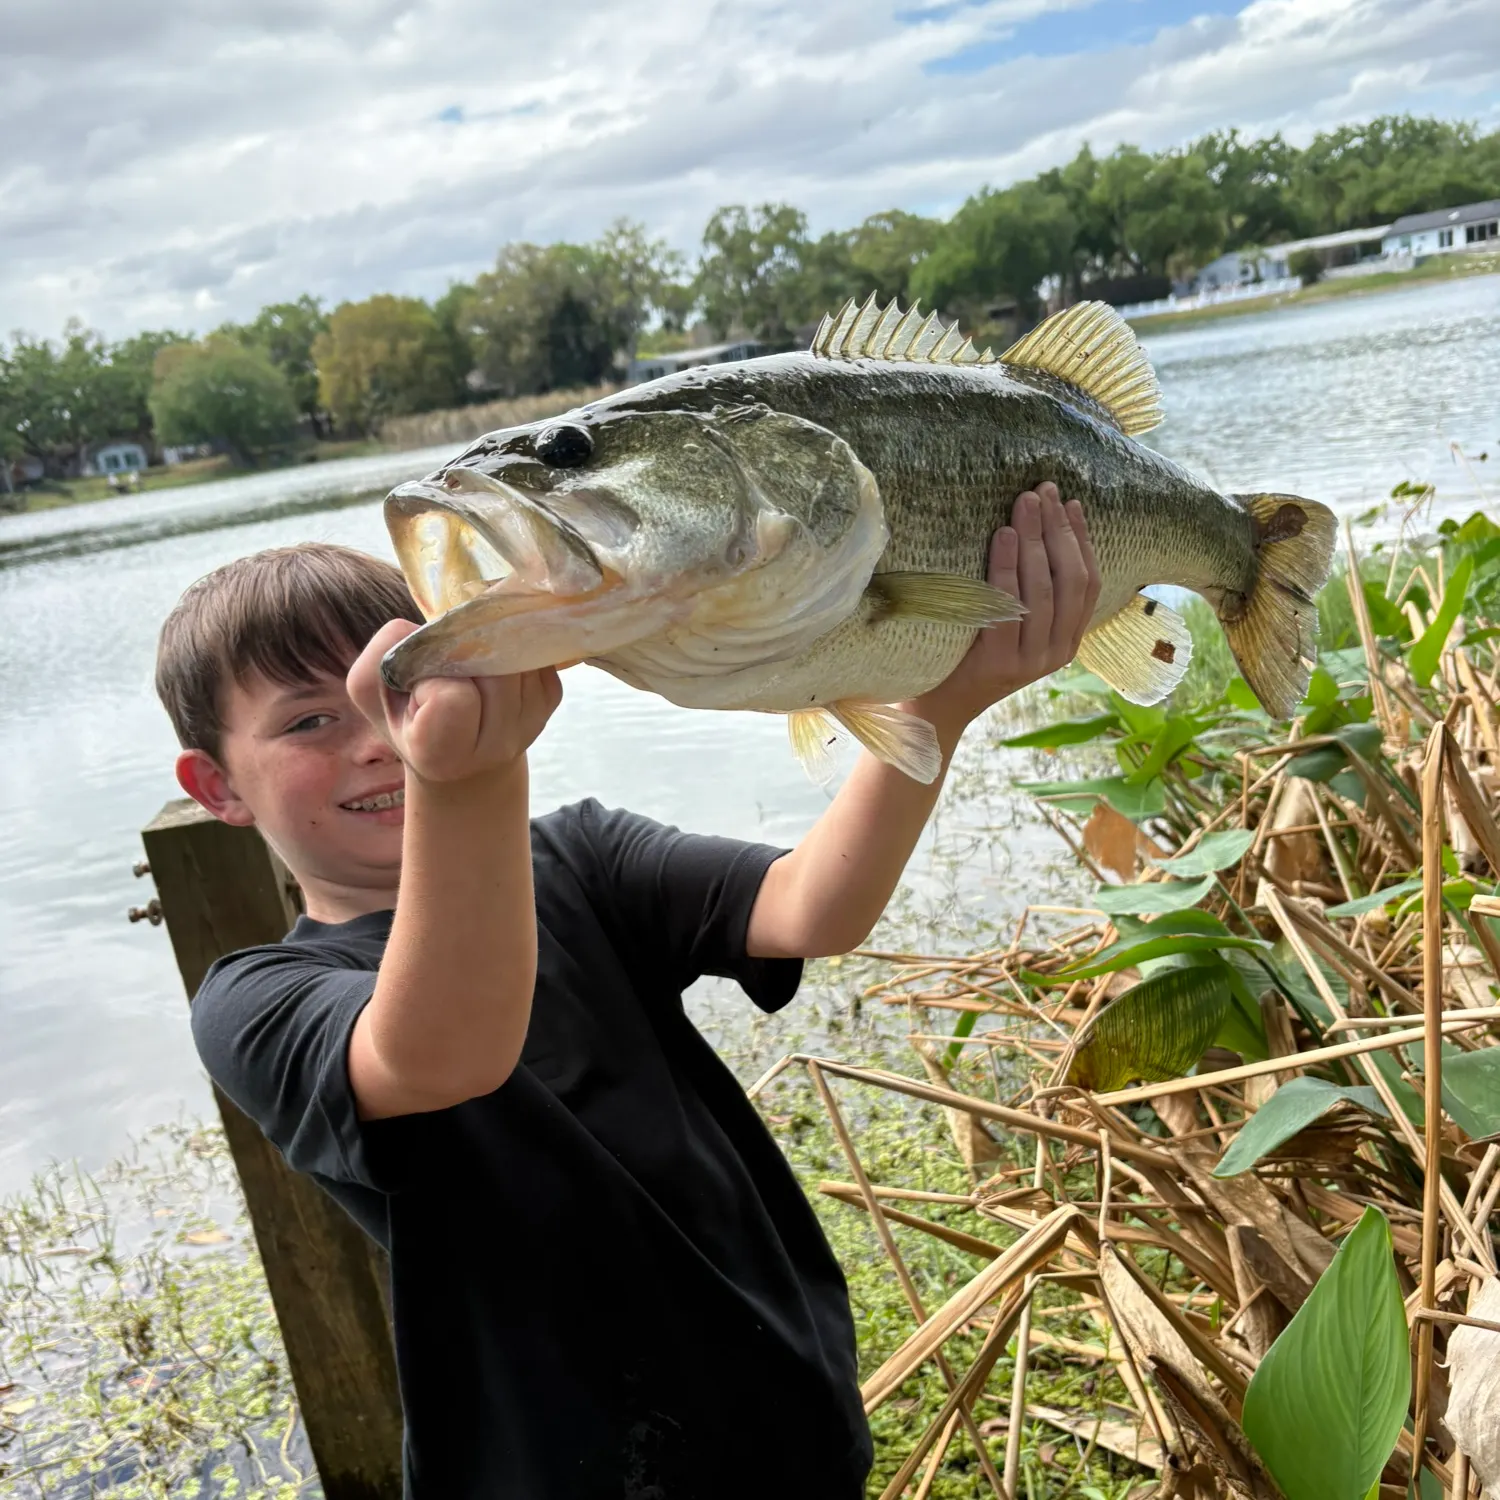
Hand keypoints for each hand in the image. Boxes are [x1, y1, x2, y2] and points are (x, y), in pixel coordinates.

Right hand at [347, 620, 562, 785]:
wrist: (458, 748)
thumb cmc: (407, 714)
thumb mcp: (371, 688)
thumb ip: (387, 650)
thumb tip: (438, 622)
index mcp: (442, 755)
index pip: (453, 698)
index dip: (433, 678)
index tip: (422, 688)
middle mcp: (495, 748)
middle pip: (493, 668)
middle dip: (465, 652)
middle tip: (448, 668)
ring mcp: (530, 725)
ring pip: (516, 652)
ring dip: (489, 644)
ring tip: (469, 665)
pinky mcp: (552, 699)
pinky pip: (534, 650)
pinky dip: (510, 645)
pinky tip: (492, 662)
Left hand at [906, 482, 1099, 736]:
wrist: (936, 709)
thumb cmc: (967, 655)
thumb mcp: (1010, 626)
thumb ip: (1029, 592)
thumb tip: (1032, 527)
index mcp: (1067, 641)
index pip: (1087, 582)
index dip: (1081, 539)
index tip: (1069, 502)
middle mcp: (1057, 651)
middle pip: (1069, 580)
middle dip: (1058, 530)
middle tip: (1041, 492)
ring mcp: (1031, 660)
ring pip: (1043, 590)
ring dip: (1035, 540)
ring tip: (1023, 506)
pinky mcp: (1000, 663)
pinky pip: (1009, 607)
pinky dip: (1006, 566)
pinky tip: (1002, 536)